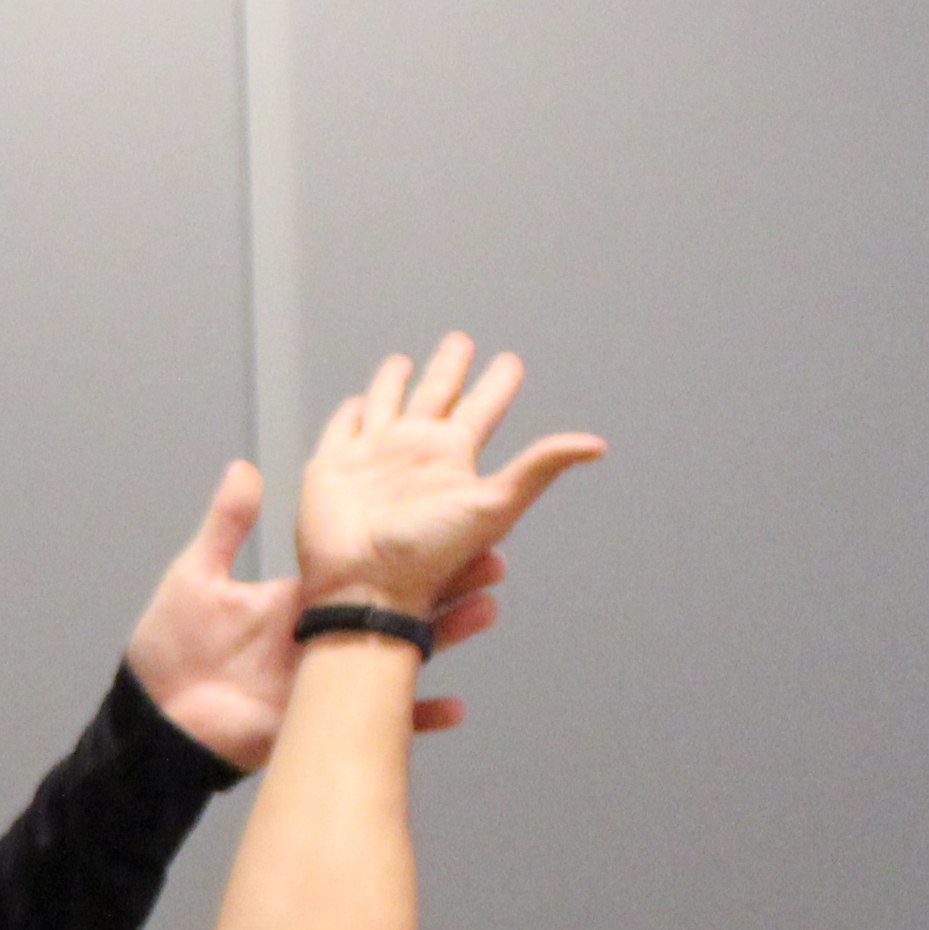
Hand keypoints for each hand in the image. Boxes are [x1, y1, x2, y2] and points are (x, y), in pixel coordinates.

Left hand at [123, 458, 509, 771]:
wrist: (156, 719)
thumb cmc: (170, 649)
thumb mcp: (197, 577)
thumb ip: (227, 526)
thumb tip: (246, 467)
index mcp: (300, 597)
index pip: (362, 564)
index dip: (401, 546)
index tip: (441, 518)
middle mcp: (323, 633)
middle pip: (394, 603)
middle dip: (443, 583)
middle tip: (491, 559)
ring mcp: (327, 678)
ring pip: (396, 653)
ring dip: (443, 635)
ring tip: (485, 610)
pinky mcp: (320, 720)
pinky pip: (375, 719)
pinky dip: (414, 715)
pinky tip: (454, 707)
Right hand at [290, 336, 603, 621]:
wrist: (364, 589)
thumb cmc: (428, 556)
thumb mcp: (495, 507)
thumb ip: (539, 469)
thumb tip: (597, 445)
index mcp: (453, 456)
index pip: (483, 406)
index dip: (498, 382)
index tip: (511, 361)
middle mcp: (415, 451)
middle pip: (437, 395)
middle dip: (449, 367)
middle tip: (460, 340)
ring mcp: (372, 458)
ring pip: (386, 405)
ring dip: (393, 383)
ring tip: (401, 361)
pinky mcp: (332, 469)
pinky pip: (342, 431)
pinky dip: (348, 415)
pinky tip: (356, 403)